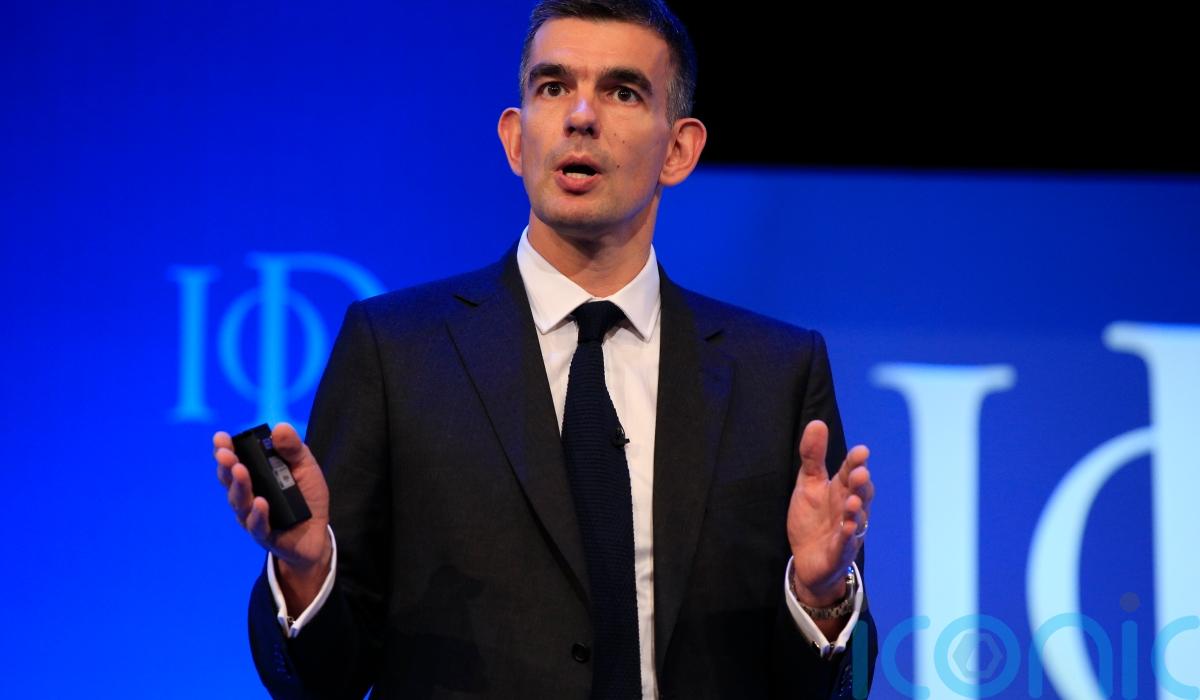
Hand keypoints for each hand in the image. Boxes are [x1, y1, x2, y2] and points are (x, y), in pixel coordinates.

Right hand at [214, 423, 332, 602]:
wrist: (317, 533)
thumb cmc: (307, 496)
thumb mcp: (305, 467)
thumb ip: (293, 449)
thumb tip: (279, 427)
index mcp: (254, 476)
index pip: (234, 461)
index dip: (225, 450)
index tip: (221, 437)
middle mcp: (247, 496)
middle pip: (231, 481)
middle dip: (227, 466)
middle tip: (225, 454)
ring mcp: (253, 516)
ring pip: (240, 502)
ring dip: (239, 486)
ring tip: (240, 471)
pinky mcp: (265, 535)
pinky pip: (258, 525)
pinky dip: (258, 514)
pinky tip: (260, 503)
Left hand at [787, 419, 873, 607]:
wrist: (807, 560)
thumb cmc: (813, 518)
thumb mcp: (808, 483)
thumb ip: (812, 456)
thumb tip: (817, 423)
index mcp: (841, 490)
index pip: (850, 472)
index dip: (855, 462)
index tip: (861, 451)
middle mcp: (849, 508)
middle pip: (859, 493)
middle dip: (860, 484)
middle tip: (859, 472)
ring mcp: (848, 531)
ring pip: (857, 518)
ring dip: (856, 509)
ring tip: (851, 500)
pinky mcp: (839, 552)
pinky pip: (846, 544)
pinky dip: (847, 536)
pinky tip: (847, 527)